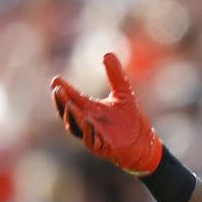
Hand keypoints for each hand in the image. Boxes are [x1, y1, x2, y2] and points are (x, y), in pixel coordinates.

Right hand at [50, 53, 162, 175]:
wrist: (145, 142)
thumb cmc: (131, 119)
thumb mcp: (123, 92)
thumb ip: (115, 75)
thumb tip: (107, 53)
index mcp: (91, 109)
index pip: (73, 98)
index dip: (64, 90)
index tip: (56, 80)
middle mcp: (89, 122)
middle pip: (69, 113)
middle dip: (62, 103)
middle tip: (57, 90)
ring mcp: (95, 136)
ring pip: (78, 128)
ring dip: (73, 117)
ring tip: (70, 105)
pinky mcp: (104, 148)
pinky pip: (93, 142)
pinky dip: (90, 133)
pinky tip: (89, 123)